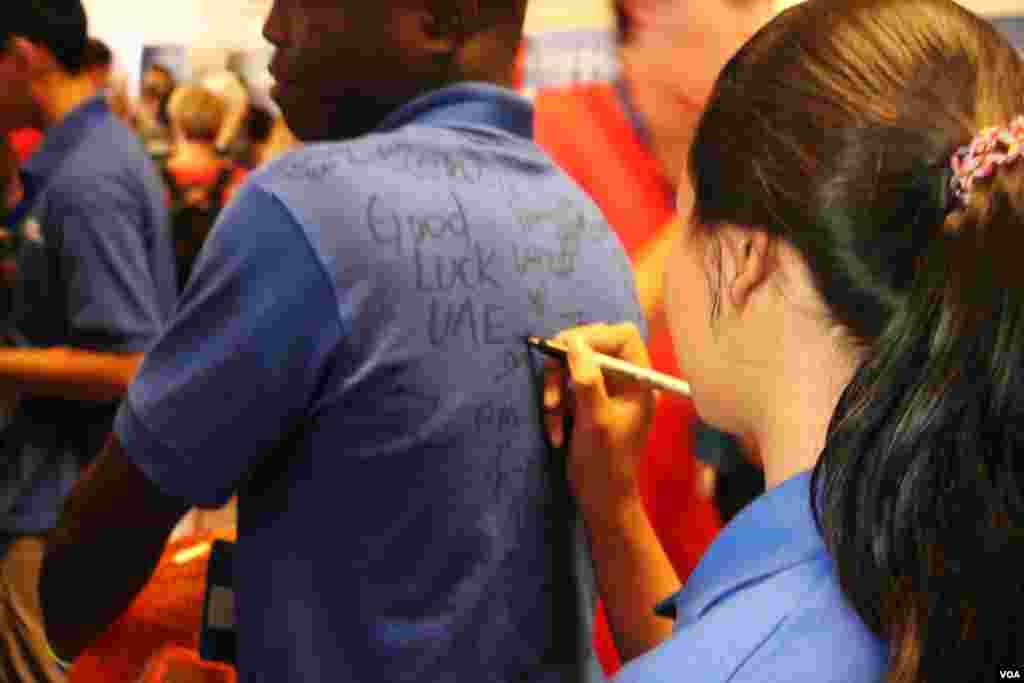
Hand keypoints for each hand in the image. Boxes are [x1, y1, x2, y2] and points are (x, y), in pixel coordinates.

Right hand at [542, 323, 656, 514]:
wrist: (601, 499)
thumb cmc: (605, 464)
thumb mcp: (595, 421)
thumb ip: (587, 380)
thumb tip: (575, 342)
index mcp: (639, 381)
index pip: (621, 337)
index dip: (592, 336)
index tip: (564, 349)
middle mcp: (625, 380)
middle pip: (592, 346)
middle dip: (565, 366)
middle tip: (551, 390)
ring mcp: (606, 390)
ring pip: (573, 367)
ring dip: (556, 390)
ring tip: (552, 418)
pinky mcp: (587, 401)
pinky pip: (565, 387)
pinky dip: (555, 406)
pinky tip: (557, 432)